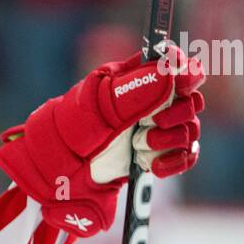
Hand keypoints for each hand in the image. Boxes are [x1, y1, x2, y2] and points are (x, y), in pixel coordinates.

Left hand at [0, 45, 204, 235]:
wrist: (54, 181)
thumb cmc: (65, 138)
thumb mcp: (93, 111)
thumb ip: (132, 92)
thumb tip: (169, 72)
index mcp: (131, 78)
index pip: (172, 63)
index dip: (184, 71)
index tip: (180, 85)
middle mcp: (147, 101)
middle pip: (190, 97)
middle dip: (176, 113)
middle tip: (150, 124)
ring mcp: (152, 129)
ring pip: (189, 128)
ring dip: (171, 139)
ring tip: (140, 148)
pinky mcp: (156, 155)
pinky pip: (186, 155)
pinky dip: (175, 161)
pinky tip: (153, 166)